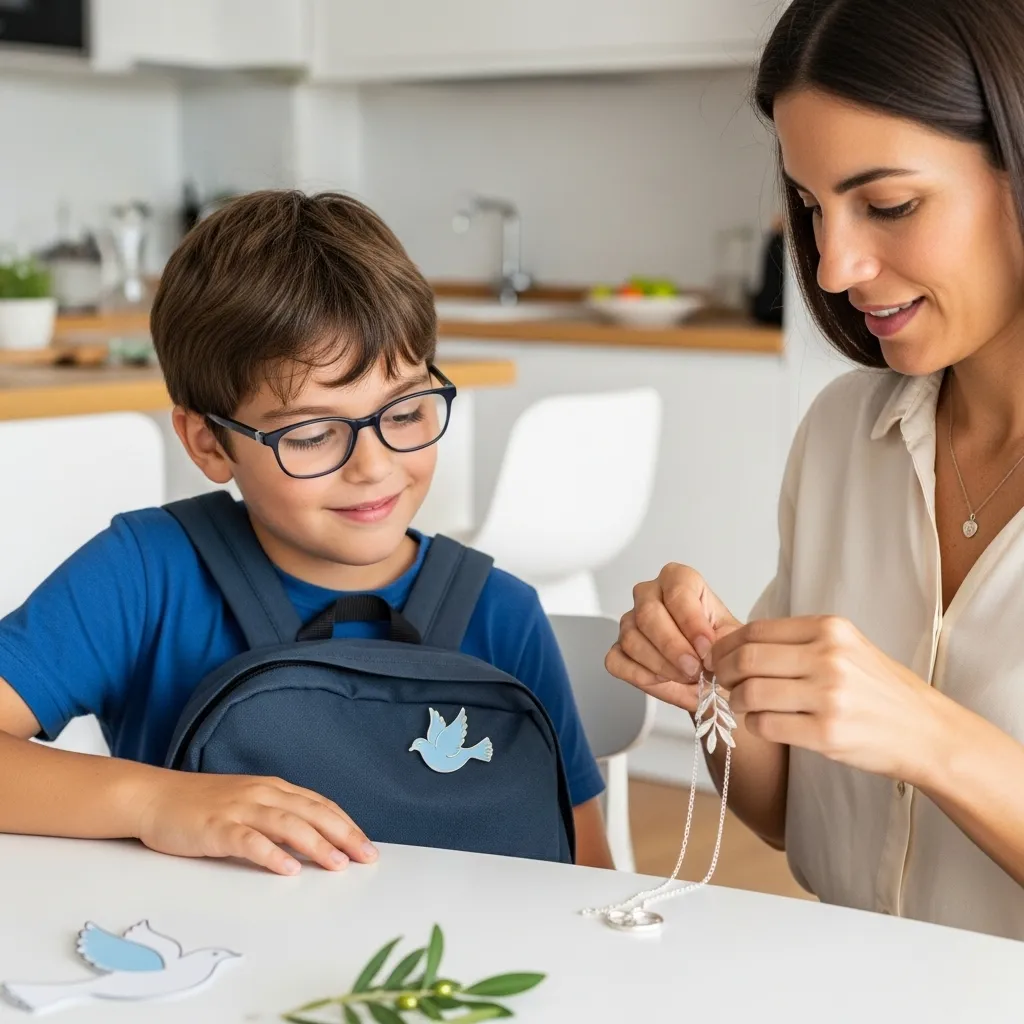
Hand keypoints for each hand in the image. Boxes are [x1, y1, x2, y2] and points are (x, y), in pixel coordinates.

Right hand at [135, 770, 377, 875]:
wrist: (154, 796)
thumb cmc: (202, 805)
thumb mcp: (247, 804)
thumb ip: (277, 817)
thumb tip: (313, 841)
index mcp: (272, 789)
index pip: (319, 805)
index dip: (345, 824)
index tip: (367, 845)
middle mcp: (262, 794)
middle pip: (312, 813)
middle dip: (343, 835)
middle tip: (367, 857)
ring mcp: (239, 809)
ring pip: (287, 824)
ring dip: (316, 844)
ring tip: (337, 864)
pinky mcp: (216, 827)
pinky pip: (249, 841)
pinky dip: (271, 854)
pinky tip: (288, 869)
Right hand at [605, 564, 741, 713]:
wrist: (711, 674)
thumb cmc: (718, 649)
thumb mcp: (733, 640)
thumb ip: (724, 641)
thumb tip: (708, 649)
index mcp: (679, 580)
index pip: (676, 589)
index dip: (691, 621)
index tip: (706, 647)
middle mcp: (650, 595)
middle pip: (648, 613)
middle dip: (672, 646)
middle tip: (694, 668)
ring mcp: (630, 621)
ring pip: (632, 638)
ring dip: (661, 664)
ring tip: (685, 676)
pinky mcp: (618, 648)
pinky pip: (616, 660)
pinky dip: (640, 674)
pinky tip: (662, 679)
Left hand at [712, 615, 942, 779]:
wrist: (926, 732)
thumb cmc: (879, 691)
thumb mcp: (846, 648)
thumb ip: (798, 641)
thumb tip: (735, 643)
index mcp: (830, 629)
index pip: (756, 630)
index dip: (726, 645)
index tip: (718, 657)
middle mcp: (829, 658)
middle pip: (747, 659)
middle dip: (724, 672)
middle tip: (723, 683)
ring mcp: (829, 696)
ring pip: (751, 693)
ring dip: (736, 702)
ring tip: (743, 706)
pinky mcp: (826, 733)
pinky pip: (766, 725)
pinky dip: (754, 725)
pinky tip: (763, 724)